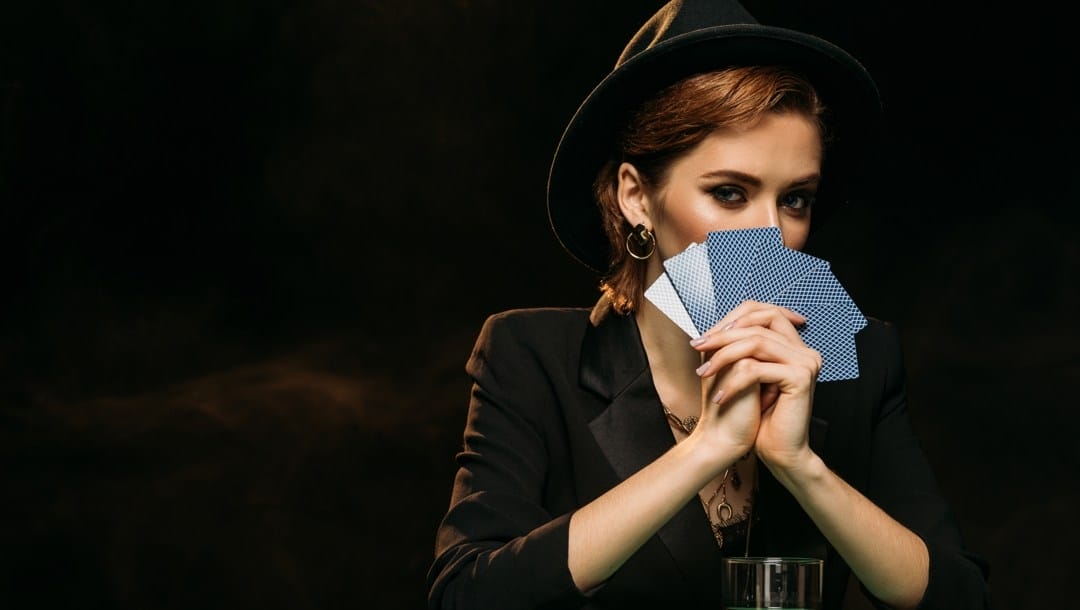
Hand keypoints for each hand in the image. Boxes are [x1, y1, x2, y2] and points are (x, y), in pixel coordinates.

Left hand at [690, 301, 821, 470]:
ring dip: (723, 355)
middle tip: (698, 346)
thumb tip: (712, 326)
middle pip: (759, 322)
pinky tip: (720, 396)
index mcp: (793, 345)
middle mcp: (804, 350)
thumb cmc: (758, 415)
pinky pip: (757, 369)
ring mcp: (805, 362)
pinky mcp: (800, 378)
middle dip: (723, 334)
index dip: (731, 319)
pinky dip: (733, 381)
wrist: (776, 449)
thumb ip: (737, 347)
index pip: (764, 312)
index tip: (705, 336)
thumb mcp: (742, 373)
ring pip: (756, 342)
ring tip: (704, 373)